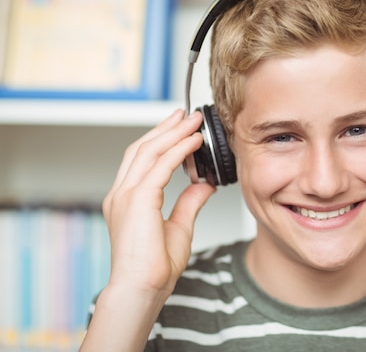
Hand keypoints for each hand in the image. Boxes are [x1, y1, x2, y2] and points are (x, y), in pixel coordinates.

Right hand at [102, 109, 214, 298]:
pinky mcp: (137, 200)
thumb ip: (189, 202)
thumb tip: (203, 184)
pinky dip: (178, 150)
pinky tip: (193, 141)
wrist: (141, 289)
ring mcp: (126, 196)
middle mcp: (122, 194)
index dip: (160, 139)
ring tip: (192, 121)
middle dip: (165, 128)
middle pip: (142, 149)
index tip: (179, 127)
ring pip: (149, 152)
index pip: (141, 159)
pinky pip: (160, 166)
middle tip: (185, 114)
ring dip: (173, 133)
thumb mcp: (179, 227)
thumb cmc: (154, 268)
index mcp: (126, 200)